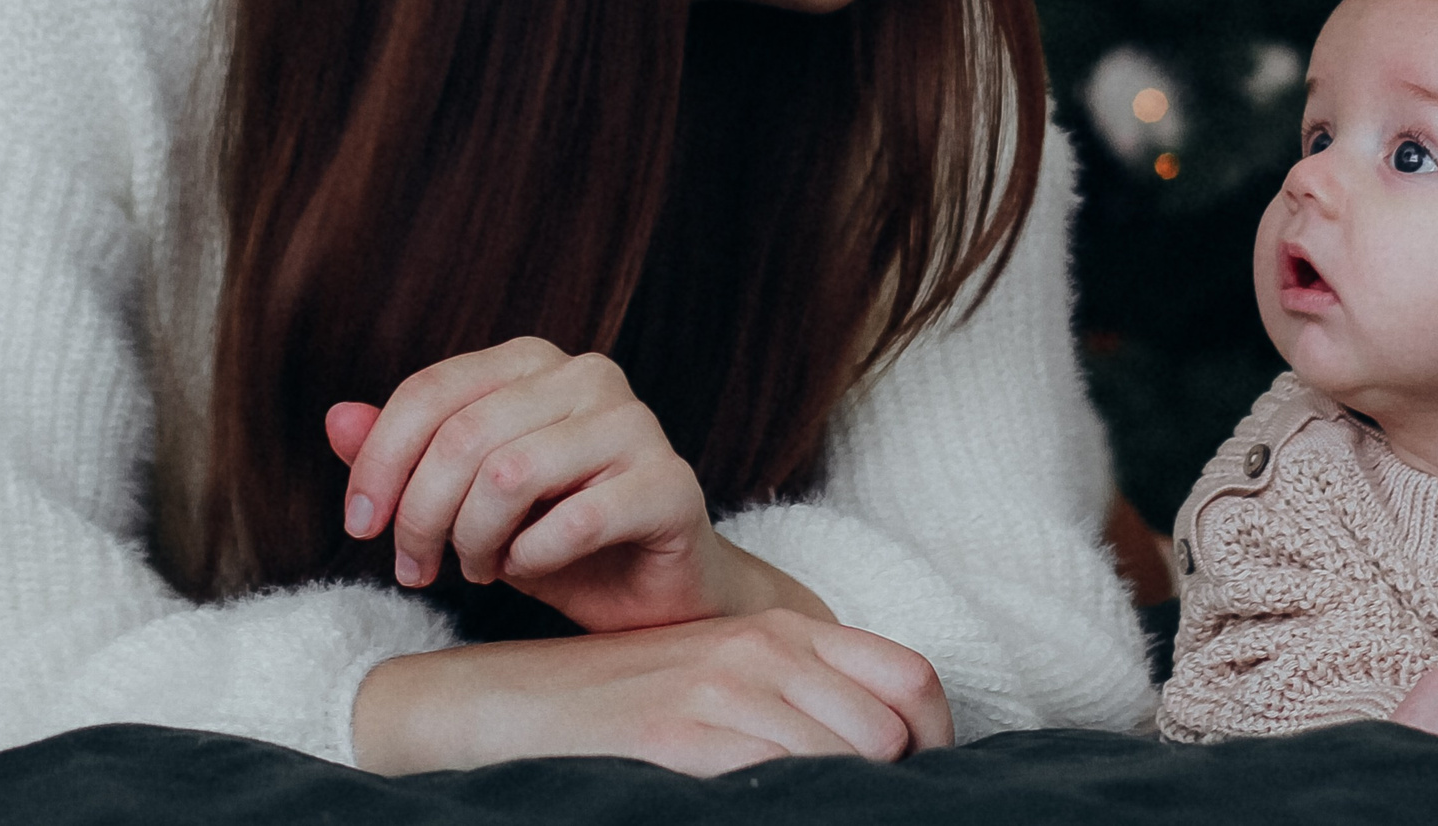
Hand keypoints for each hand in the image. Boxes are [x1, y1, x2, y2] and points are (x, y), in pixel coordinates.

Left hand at [329, 336, 811, 632]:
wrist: (650, 593)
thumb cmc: (551, 539)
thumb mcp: (462, 498)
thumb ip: (406, 456)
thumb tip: (337, 418)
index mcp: (534, 362)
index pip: (431, 392)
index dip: (379, 464)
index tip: (361, 526)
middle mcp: (589, 376)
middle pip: (463, 437)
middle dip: (422, 516)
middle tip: (422, 567)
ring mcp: (637, 425)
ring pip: (511, 474)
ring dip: (476, 540)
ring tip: (482, 566)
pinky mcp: (671, 484)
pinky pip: (574, 521)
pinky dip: (533, 558)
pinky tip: (531, 568)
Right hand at [353, 608, 950, 774]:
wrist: (502, 702)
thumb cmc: (622, 703)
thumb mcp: (723, 678)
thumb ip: (801, 700)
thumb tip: (889, 754)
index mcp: (784, 629)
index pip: (913, 679)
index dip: (934, 742)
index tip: (912, 786)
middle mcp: (762, 648)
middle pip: (888, 731)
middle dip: (882, 784)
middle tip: (844, 809)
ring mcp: (720, 687)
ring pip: (841, 759)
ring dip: (831, 799)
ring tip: (791, 813)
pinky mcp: (676, 734)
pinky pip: (771, 782)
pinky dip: (778, 806)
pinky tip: (744, 814)